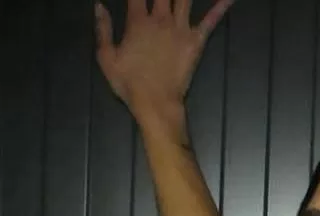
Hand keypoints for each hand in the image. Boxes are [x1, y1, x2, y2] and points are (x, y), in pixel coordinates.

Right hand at [95, 0, 235, 122]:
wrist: (156, 102)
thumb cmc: (129, 83)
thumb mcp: (106, 57)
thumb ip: (103, 29)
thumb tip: (99, 5)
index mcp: (137, 22)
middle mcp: (160, 19)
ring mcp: (180, 28)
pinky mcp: (196, 40)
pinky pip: (211, 20)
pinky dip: (220, 6)